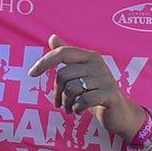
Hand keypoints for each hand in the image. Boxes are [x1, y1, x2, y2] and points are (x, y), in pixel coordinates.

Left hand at [27, 34, 145, 140]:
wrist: (120, 113)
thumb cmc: (96, 92)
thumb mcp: (81, 73)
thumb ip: (67, 55)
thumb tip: (52, 37)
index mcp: (90, 56)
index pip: (62, 53)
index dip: (44, 62)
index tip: (31, 74)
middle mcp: (99, 64)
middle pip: (63, 74)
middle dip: (57, 92)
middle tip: (59, 103)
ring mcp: (106, 79)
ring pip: (71, 89)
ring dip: (66, 103)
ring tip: (69, 108)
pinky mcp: (110, 95)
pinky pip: (83, 100)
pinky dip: (77, 108)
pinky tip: (79, 111)